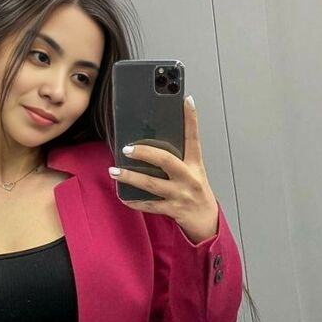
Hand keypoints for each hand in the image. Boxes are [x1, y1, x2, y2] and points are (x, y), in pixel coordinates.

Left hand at [108, 95, 219, 242]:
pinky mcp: (173, 209)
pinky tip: (123, 196)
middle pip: (166, 161)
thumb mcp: (193, 172)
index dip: (191, 119)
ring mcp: (180, 194)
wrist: (207, 221)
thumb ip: (178, 159)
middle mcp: (189, 178)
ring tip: (114, 170)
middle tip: (126, 148)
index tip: (186, 101)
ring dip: (130, 177)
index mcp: (195, 165)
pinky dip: (135, 202)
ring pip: (152, 184)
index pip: (194, 138)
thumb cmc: (196, 193)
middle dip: (145, 153)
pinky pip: (150, 205)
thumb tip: (152, 146)